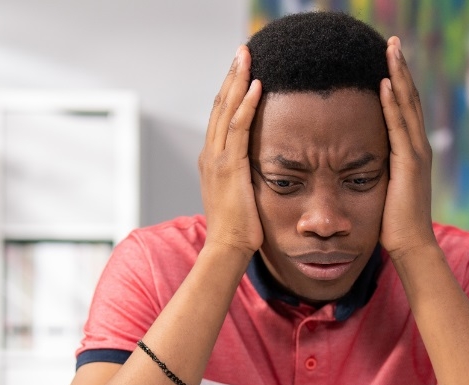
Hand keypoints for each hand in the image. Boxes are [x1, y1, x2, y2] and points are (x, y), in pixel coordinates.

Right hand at [199, 45, 263, 255]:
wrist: (228, 249)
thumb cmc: (239, 228)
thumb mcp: (240, 194)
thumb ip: (244, 176)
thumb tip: (258, 168)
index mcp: (212, 159)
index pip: (220, 116)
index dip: (229, 90)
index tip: (241, 69)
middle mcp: (210, 155)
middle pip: (219, 105)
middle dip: (231, 76)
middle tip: (243, 51)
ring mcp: (217, 160)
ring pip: (225, 110)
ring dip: (237, 81)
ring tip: (247, 57)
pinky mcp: (230, 167)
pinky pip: (238, 129)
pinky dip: (246, 105)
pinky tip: (256, 86)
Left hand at [379, 36, 437, 258]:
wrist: (411, 246)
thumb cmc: (393, 224)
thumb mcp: (382, 189)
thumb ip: (376, 171)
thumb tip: (357, 164)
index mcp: (410, 152)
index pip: (404, 109)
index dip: (398, 82)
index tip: (388, 59)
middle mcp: (417, 147)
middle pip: (409, 99)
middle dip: (400, 69)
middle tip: (392, 43)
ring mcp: (415, 154)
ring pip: (407, 106)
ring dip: (398, 76)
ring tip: (390, 50)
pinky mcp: (408, 164)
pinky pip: (399, 126)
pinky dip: (393, 103)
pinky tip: (385, 83)